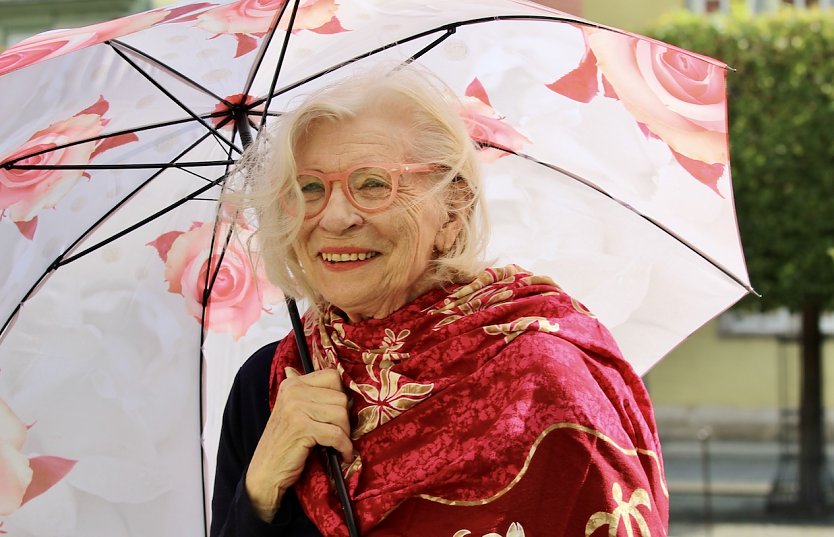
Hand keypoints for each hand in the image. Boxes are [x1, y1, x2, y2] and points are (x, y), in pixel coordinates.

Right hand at [245, 368, 352, 520]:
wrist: (265, 471)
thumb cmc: (283, 443)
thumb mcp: (291, 411)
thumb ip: (304, 392)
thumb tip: (310, 374)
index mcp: (292, 384)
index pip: (332, 376)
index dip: (341, 395)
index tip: (339, 413)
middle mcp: (293, 391)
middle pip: (340, 397)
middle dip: (345, 419)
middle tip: (340, 433)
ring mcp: (297, 408)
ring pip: (341, 414)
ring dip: (345, 434)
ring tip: (339, 445)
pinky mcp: (303, 428)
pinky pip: (337, 434)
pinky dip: (344, 447)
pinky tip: (343, 455)